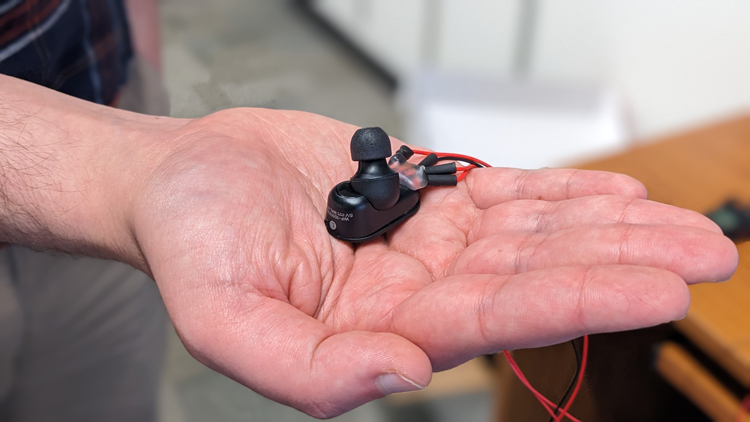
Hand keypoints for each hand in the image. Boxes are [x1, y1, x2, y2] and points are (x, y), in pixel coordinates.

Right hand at [131, 108, 737, 417]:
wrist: (182, 179)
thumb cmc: (190, 242)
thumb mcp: (220, 317)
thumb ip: (302, 367)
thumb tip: (396, 375)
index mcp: (374, 332)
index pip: (491, 320)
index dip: (573, 301)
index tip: (654, 289)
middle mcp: (412, 292)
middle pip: (532, 278)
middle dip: (618, 265)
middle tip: (705, 254)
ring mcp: (424, 243)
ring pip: (530, 235)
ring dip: (605, 226)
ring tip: (680, 222)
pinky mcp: (421, 198)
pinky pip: (503, 198)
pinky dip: (558, 195)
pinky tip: (612, 194)